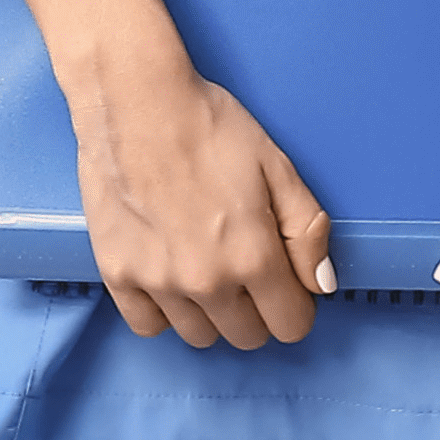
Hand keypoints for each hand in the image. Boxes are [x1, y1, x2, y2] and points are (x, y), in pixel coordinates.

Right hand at [66, 50, 331, 350]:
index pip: (291, 325)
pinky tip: (169, 277)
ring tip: (205, 266)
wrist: (136, 103)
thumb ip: (307, 231)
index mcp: (253, 257)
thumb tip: (321, 284)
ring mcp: (158, 283)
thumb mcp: (277, 168)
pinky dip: (163, 311)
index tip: (285, 282)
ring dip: (211, 312)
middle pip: (247, 337)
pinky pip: (148, 325)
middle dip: (256, 309)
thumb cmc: (208, 126)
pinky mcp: (117, 275)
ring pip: (200, 336)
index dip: (296, 303)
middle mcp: (206, 282)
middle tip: (244, 266)